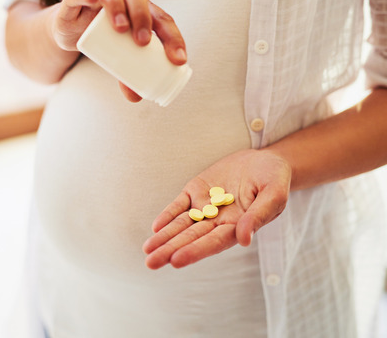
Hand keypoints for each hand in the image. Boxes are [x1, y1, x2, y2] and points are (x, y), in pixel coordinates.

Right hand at [51, 0, 187, 101]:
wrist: (70, 30)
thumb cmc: (103, 39)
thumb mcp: (118, 56)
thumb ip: (127, 73)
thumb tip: (136, 97)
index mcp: (141, 8)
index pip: (161, 18)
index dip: (172, 37)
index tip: (177, 59)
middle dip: (143, 17)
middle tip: (143, 42)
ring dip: (118, 6)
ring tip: (121, 30)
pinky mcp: (73, 1)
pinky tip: (92, 0)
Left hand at [142, 149, 291, 268]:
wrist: (264, 160)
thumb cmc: (275, 178)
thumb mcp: (274, 193)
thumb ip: (258, 216)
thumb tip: (243, 239)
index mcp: (238, 226)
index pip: (214, 242)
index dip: (195, 251)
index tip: (176, 260)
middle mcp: (219, 221)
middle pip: (192, 238)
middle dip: (171, 250)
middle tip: (151, 262)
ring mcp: (206, 206)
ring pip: (182, 224)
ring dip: (164, 237)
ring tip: (147, 251)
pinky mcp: (196, 191)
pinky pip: (180, 205)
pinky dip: (168, 215)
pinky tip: (156, 227)